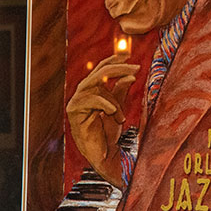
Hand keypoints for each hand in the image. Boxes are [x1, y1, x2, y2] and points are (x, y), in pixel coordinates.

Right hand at [64, 60, 137, 186]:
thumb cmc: (109, 134)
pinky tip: (113, 114)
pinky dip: (104, 104)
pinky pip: (90, 99)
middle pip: (98, 72)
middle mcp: (82, 94)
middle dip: (118, 69)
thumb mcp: (119, 108)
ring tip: (120, 117)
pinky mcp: (74, 111)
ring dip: (112, 99)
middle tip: (136, 69)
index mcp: (92, 91)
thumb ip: (121, 92)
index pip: (101, 69)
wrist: (103, 155)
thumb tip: (130, 75)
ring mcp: (76, 101)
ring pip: (95, 85)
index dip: (114, 60)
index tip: (129, 55)